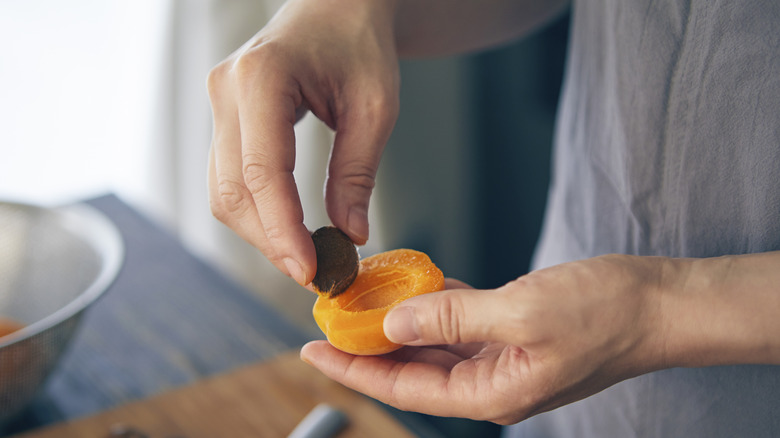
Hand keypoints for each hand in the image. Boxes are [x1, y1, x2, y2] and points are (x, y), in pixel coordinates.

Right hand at [206, 0, 399, 284]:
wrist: (336, 8)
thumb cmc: (358, 45)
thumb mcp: (374, 106)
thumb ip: (357, 172)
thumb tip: (350, 235)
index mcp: (262, 77)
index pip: (263, 172)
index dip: (283, 230)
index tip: (310, 270)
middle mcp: (226, 90)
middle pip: (233, 190)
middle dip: (271, 240)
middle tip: (314, 273)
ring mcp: (218, 103)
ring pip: (223, 191)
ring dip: (261, 232)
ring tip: (305, 256)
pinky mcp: (224, 118)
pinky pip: (229, 179)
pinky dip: (257, 212)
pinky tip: (288, 229)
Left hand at [300, 256, 667, 423]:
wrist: (659, 302)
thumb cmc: (607, 313)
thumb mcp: (524, 313)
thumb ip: (454, 319)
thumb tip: (394, 323)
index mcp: (493, 393)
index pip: (405, 388)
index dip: (355, 369)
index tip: (313, 348)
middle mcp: (491, 382)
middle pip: (412, 368)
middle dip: (368, 345)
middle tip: (328, 319)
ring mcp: (502, 357)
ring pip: (433, 344)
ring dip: (398, 322)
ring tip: (360, 301)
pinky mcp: (512, 330)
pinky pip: (459, 322)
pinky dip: (434, 304)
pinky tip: (411, 286)